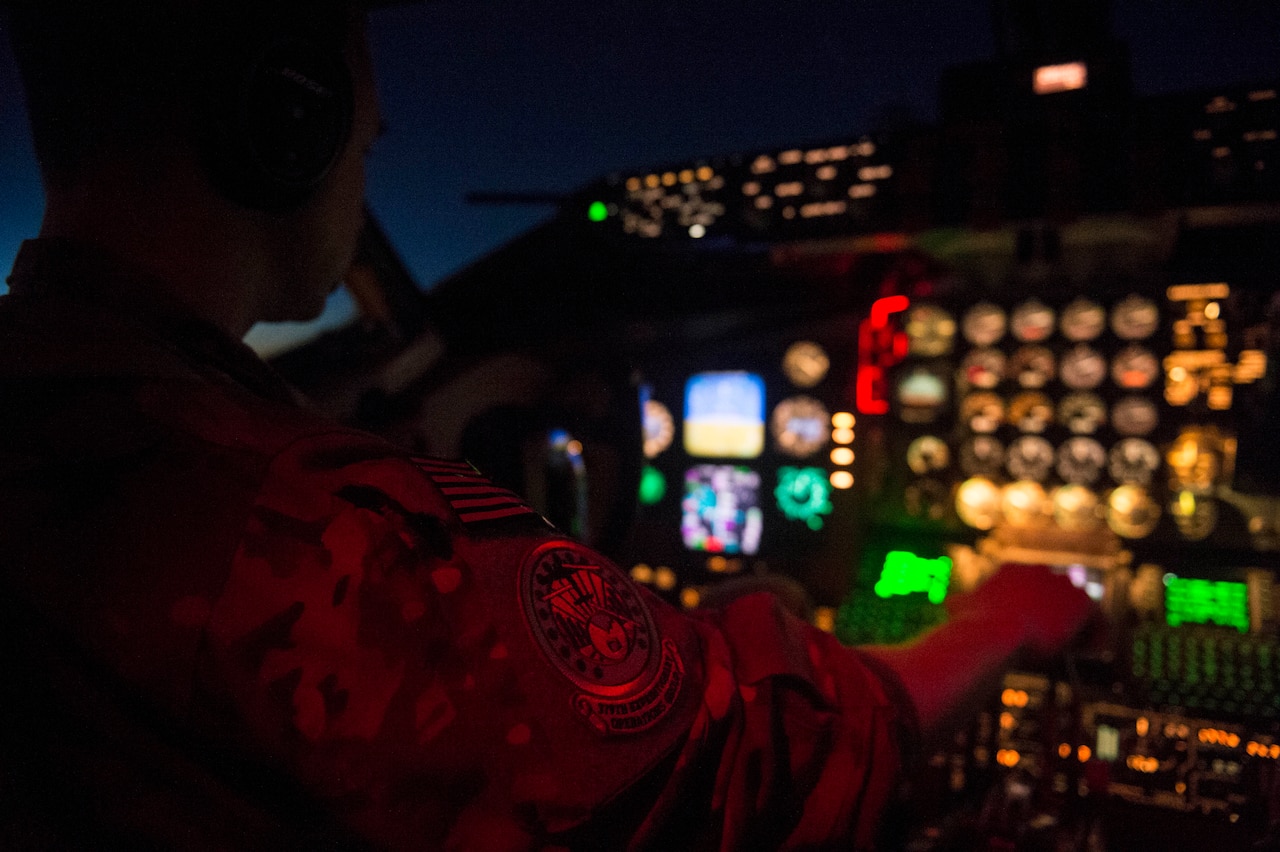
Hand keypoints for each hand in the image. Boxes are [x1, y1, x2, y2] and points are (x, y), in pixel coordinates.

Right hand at [946, 563, 1094, 656]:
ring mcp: (1062, 584)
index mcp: (1013, 569)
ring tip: (1075, 651)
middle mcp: (1040, 571)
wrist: (995, 632)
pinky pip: (1097, 621)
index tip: (1035, 631)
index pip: (1033, 588)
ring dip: (1079, 628)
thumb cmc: (974, 623)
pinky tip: (1086, 654)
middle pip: (1057, 595)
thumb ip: (963, 603)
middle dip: (1058, 617)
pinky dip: (1095, 638)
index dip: (1035, 612)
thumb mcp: (961, 607)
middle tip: (1056, 642)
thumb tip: (952, 604)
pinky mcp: (1081, 601)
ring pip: (1077, 608)